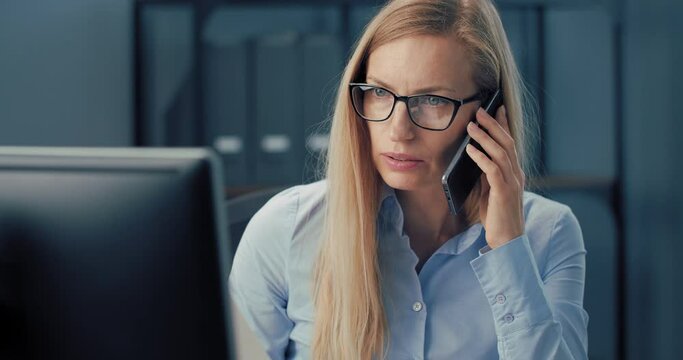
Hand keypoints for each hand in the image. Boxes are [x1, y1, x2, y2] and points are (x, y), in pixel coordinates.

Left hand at [465, 106, 524, 248]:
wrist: (507, 240)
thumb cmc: (497, 217)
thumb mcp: (491, 191)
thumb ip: (487, 175)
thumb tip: (476, 157)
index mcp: (515, 173)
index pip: (510, 144)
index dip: (504, 125)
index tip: (496, 109)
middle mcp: (516, 175)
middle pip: (507, 143)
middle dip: (493, 125)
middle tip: (480, 110)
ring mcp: (512, 183)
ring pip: (500, 153)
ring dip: (484, 138)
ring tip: (471, 126)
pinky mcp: (504, 192)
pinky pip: (492, 170)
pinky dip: (481, 157)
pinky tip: (470, 150)